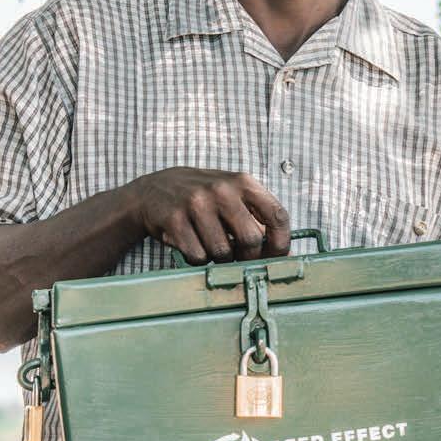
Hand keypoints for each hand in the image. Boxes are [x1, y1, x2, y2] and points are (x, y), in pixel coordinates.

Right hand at [128, 167, 290, 262]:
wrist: (154, 190)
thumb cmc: (203, 197)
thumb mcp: (233, 195)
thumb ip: (258, 218)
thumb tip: (286, 253)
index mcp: (243, 182)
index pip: (277, 215)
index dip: (282, 242)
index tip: (278, 256)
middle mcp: (221, 189)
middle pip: (250, 240)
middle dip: (248, 257)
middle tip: (239, 258)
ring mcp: (196, 203)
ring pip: (222, 252)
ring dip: (220, 258)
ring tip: (211, 245)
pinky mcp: (174, 219)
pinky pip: (197, 255)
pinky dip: (197, 258)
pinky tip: (192, 243)